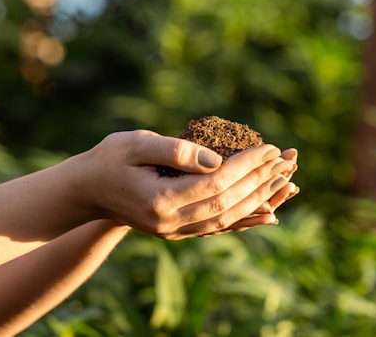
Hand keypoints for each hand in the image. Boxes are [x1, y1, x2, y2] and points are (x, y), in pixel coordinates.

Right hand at [73, 130, 294, 239]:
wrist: (89, 190)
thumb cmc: (110, 160)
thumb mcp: (136, 144)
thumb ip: (176, 151)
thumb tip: (215, 159)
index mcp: (161, 200)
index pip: (216, 183)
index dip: (246, 165)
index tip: (269, 148)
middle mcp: (171, 222)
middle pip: (227, 203)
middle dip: (260, 181)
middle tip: (286, 161)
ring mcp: (175, 231)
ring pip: (228, 218)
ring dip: (260, 199)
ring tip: (285, 181)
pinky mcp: (178, 231)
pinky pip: (220, 227)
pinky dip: (246, 219)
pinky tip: (268, 211)